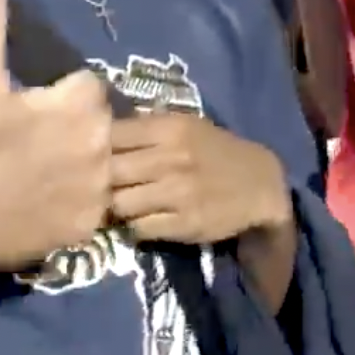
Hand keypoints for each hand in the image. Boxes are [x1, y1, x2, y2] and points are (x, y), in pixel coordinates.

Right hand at [0, 0, 112, 282]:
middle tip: (30, 144)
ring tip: (37, 174)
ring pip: (100, 164)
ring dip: (78, 164)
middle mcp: (101, 145)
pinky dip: (75, 202)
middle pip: (98, 124)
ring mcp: (98, 190)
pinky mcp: (91, 226)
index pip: (88, 87)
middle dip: (71, 128)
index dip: (59, 97)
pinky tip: (43, 203)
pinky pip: (94, 204)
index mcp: (81, 106)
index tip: (28, 112)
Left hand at [109, 112, 290, 246]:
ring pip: (120, 203)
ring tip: (123, 206)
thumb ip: (148, 126)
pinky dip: (135, 227)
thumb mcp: (187, 126)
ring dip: (116, 208)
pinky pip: (139, 228)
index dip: (96, 147)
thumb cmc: (217, 152)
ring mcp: (178, 192)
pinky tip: (143, 221)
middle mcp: (171, 158)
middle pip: (110, 171)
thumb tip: (101, 127)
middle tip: (99, 188)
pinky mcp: (185, 223)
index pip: (112, 134)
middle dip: (100, 181)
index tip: (93, 156)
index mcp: (169, 128)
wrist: (261, 185)